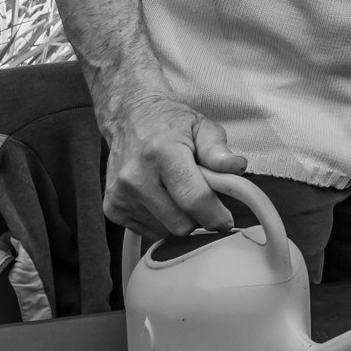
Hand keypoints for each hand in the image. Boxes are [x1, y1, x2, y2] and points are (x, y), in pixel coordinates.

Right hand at [99, 87, 248, 238]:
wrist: (129, 117)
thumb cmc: (169, 123)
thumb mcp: (202, 127)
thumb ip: (219, 151)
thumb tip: (237, 167)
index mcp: (162, 152)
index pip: (194, 199)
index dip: (215, 215)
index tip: (226, 220)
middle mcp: (136, 176)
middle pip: (180, 224)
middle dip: (199, 217)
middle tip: (201, 197)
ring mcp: (121, 195)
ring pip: (165, 232)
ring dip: (180, 220)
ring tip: (178, 192)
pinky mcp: (112, 208)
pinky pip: (149, 233)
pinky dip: (162, 222)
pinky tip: (162, 199)